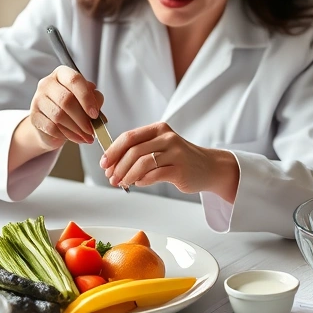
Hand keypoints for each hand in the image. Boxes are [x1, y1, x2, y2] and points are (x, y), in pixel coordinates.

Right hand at [27, 65, 103, 150]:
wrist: (52, 122)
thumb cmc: (72, 106)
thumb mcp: (86, 99)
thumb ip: (94, 99)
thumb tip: (97, 107)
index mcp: (62, 74)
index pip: (74, 80)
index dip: (86, 98)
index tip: (94, 113)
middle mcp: (47, 83)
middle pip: (66, 100)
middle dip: (82, 118)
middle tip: (91, 130)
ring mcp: (38, 100)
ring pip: (58, 115)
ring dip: (76, 129)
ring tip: (86, 136)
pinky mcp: (34, 117)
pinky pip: (51, 128)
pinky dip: (67, 135)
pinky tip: (75, 137)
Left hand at [99, 122, 238, 201]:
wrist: (208, 167)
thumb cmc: (181, 159)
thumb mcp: (161, 147)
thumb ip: (140, 151)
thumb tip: (112, 164)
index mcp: (159, 129)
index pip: (129, 137)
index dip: (113, 151)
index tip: (104, 163)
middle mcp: (167, 137)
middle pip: (133, 150)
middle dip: (118, 166)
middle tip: (111, 178)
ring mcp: (175, 152)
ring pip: (142, 163)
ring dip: (127, 175)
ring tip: (122, 183)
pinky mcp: (180, 169)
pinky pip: (154, 175)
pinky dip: (142, 181)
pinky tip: (138, 183)